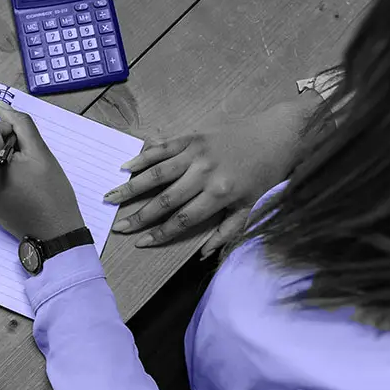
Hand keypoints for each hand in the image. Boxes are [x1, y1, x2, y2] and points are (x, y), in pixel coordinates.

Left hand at [0, 102, 84, 240]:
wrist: (55, 234)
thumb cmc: (54, 194)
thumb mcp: (42, 154)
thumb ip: (21, 126)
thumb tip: (2, 108)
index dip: (3, 128)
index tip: (21, 144)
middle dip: (0, 141)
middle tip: (25, 159)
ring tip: (21, 172)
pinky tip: (15, 181)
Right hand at [105, 96, 318, 255]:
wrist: (278, 134)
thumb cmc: (266, 174)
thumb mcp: (252, 207)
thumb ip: (227, 231)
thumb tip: (203, 254)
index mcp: (219, 194)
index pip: (182, 219)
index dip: (160, 233)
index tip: (140, 243)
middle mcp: (204, 173)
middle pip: (165, 199)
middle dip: (139, 216)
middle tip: (118, 226)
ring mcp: (196, 152)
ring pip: (157, 173)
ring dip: (132, 187)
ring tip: (110, 197)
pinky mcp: (193, 136)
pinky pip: (163, 148)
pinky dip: (143, 157)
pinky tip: (126, 167)